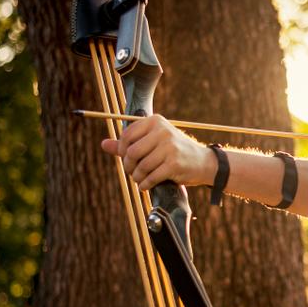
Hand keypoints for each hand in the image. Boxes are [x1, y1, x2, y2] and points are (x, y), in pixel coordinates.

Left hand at [100, 115, 215, 189]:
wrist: (203, 163)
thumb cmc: (175, 152)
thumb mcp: (153, 142)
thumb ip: (128, 143)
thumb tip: (104, 144)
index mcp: (155, 121)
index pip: (127, 135)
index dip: (122, 151)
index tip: (128, 159)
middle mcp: (162, 131)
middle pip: (131, 152)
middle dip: (128, 166)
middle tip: (133, 172)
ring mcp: (169, 147)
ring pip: (140, 166)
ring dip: (137, 177)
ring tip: (141, 179)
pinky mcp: (174, 164)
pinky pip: (151, 177)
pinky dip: (145, 184)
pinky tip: (146, 185)